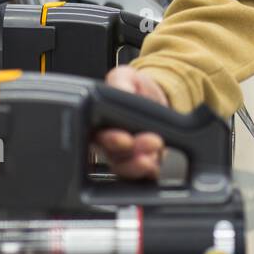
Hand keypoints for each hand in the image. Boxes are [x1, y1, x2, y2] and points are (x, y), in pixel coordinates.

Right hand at [97, 66, 170, 180]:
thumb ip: (119, 81)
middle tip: (148, 143)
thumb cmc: (133, 89)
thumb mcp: (124, 76)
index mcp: (97, 123)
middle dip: (129, 154)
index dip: (108, 140)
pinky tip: (154, 169)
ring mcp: (126, 157)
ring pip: (125, 170)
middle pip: (112, 157)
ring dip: (138, 166)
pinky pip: (142, 177)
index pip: (96, 137)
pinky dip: (149, 175)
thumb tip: (122, 90)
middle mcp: (109, 144)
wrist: (157, 97)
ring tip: (152, 158)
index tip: (123, 138)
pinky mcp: (144, 164)